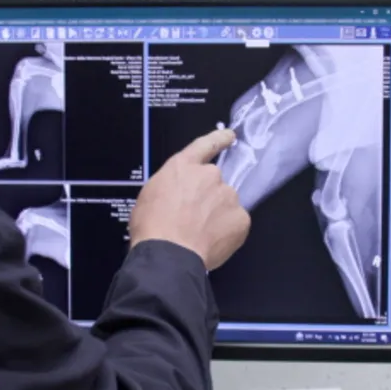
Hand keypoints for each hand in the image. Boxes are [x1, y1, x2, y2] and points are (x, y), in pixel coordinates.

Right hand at [131, 129, 250, 270]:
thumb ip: (171, 186)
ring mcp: (228, 196)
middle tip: (194, 219)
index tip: (229, 136)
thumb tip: (177, 195)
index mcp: (183, 167)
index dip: (219, 139)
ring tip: (199, 234)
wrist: (169, 254)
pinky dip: (227, 232)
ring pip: (226, 204)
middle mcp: (209, 176)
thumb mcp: (150, 196)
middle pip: (215, 183)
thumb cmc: (153, 228)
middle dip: (208, 198)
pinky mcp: (241, 218)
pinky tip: (211, 242)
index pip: (205, 145)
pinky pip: (236, 223)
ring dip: (217, 215)